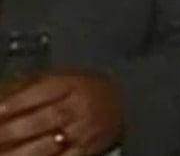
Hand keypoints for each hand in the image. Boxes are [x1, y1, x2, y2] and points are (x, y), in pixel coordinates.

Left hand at [0, 71, 124, 155]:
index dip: (17, 102)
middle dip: (14, 129)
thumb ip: (33, 83)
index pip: (43, 91)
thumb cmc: (86, 88)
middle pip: (45, 119)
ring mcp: (85, 133)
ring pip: (51, 144)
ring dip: (23, 150)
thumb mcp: (64, 76)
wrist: (124, 104)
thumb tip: (2, 93)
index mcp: (75, 84)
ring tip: (5, 152)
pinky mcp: (87, 152)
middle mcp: (82, 107)